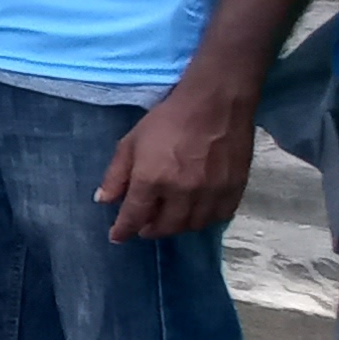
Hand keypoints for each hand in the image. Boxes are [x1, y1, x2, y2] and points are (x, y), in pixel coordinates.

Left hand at [97, 83, 256, 242]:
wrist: (216, 103)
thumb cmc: (168, 119)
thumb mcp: (131, 142)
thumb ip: (116, 174)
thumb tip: (104, 200)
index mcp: (152, 179)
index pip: (134, 217)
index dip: (123, 230)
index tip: (117, 236)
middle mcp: (182, 192)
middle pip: (166, 227)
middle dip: (151, 229)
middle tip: (145, 224)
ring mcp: (210, 193)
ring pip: (193, 225)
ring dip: (178, 226)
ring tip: (170, 217)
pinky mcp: (234, 189)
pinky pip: (219, 217)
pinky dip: (206, 219)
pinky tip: (197, 211)